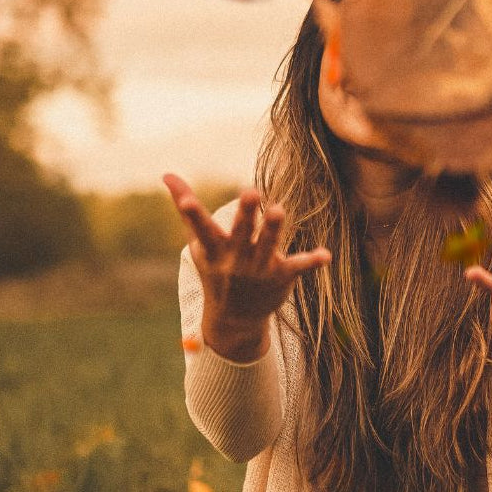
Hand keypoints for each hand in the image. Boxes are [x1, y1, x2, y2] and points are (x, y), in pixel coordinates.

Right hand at [163, 174, 330, 335]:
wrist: (234, 318)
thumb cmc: (216, 270)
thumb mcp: (199, 242)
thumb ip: (185, 206)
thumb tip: (166, 173)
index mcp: (214, 248)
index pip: (201, 228)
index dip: (192, 214)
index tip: (186, 201)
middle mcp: (236, 258)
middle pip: (241, 232)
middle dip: (246, 213)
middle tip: (251, 192)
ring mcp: (259, 269)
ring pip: (268, 245)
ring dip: (272, 228)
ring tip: (278, 210)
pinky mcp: (281, 276)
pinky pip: (298, 266)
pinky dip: (311, 261)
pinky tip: (326, 256)